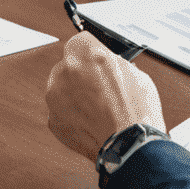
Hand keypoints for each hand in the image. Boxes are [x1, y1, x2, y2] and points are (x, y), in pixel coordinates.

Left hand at [45, 34, 163, 160]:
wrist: (130, 148)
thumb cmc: (137, 114)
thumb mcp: (136, 75)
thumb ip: (115, 64)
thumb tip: (109, 64)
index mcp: (88, 54)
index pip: (82, 41)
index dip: (92, 52)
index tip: (96, 60)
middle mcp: (67, 71)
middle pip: (69, 64)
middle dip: (82, 74)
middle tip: (101, 89)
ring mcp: (56, 96)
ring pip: (62, 88)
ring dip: (75, 94)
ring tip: (98, 109)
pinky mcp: (52, 119)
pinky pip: (61, 110)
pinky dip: (72, 115)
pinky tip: (91, 121)